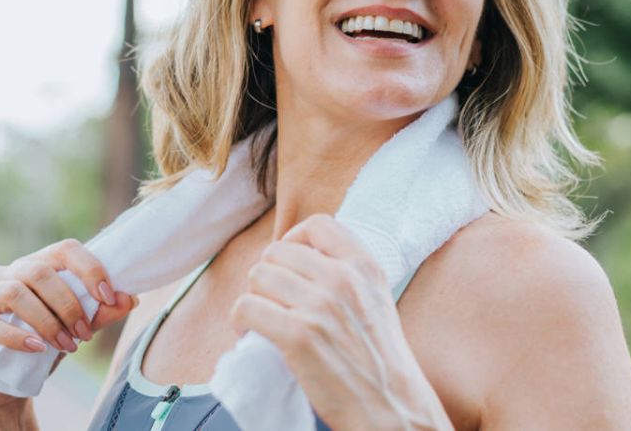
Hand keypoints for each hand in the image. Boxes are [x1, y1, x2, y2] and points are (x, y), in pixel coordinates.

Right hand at [0, 238, 138, 424]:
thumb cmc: (37, 353)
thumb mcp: (73, 331)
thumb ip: (99, 313)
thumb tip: (131, 297)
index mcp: (31, 268)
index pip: (63, 249)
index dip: (89, 269)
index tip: (109, 296)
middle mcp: (1, 275)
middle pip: (39, 270)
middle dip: (69, 303)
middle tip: (84, 335)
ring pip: (14, 292)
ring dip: (47, 321)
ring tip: (66, 346)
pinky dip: (16, 335)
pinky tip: (37, 349)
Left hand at [230, 214, 451, 430]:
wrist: (390, 405)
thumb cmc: (379, 358)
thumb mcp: (377, 299)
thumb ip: (347, 273)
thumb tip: (300, 257)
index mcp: (365, 266)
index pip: (318, 225)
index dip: (294, 239)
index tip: (289, 262)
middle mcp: (343, 279)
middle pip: (277, 252)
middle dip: (268, 275)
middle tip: (273, 300)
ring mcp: (320, 306)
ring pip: (258, 277)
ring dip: (253, 297)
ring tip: (262, 318)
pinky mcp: (298, 335)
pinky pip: (246, 307)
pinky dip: (240, 320)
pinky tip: (251, 333)